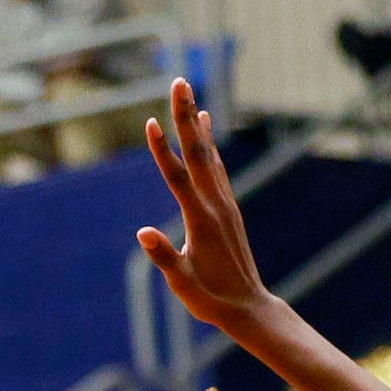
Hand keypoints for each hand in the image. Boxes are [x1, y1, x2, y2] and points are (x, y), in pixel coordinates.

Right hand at [135, 79, 277, 337]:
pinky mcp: (228, 208)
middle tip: (178, 82)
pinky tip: (205, 129)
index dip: (162, 151)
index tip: (150, 122)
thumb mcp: (182, 284)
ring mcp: (225, 204)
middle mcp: (216, 205)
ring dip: (197, 123)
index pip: (177, 178)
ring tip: (188, 94)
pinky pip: (217, 167)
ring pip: (209, 155)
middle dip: (185, 116)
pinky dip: (210, 144)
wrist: (248, 307)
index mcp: (201, 220)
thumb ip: (164, 256)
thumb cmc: (211, 299)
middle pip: (198, 152)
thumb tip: (142, 233)